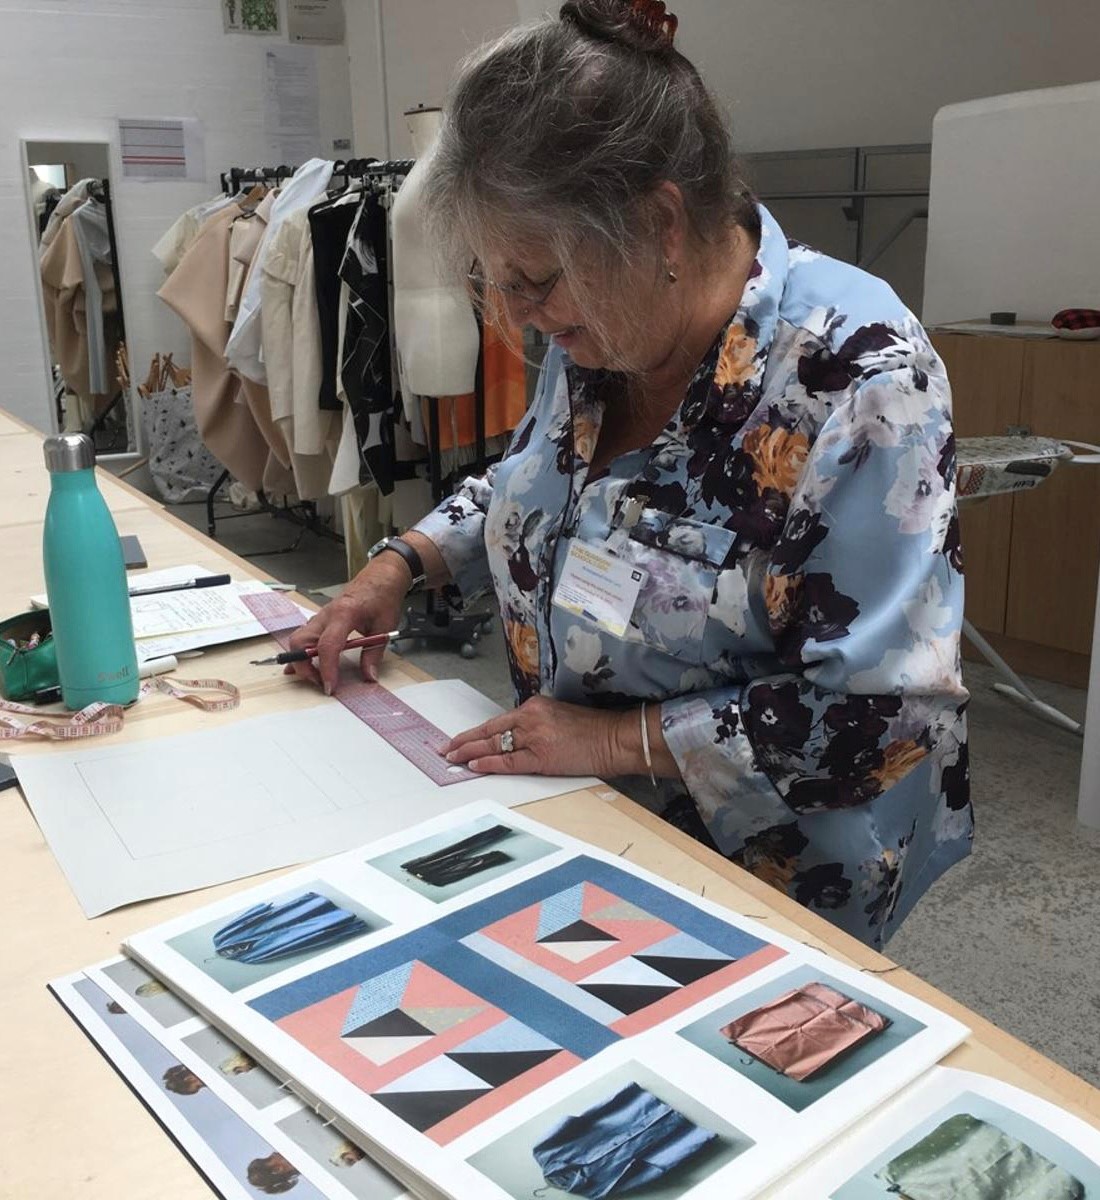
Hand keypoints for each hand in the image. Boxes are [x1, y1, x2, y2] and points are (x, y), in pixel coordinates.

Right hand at [284, 559, 408, 693]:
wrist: (380, 577)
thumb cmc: (383, 597)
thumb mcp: (384, 627)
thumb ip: (374, 654)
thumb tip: (369, 677)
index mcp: (344, 614)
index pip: (327, 645)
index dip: (326, 669)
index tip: (330, 687)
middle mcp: (326, 614)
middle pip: (300, 641)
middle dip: (304, 666)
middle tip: (321, 682)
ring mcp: (320, 617)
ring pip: (297, 639)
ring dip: (301, 661)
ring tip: (317, 677)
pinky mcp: (320, 620)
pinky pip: (302, 637)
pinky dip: (300, 653)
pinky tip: (301, 667)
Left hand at [443, 695, 631, 776]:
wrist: (613, 738)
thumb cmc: (591, 730)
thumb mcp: (557, 716)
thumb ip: (534, 723)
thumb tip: (513, 737)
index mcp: (534, 706)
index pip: (497, 721)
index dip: (475, 732)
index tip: (458, 738)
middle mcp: (531, 717)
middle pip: (490, 731)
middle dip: (463, 741)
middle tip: (444, 749)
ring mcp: (535, 736)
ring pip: (494, 745)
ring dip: (469, 752)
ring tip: (451, 758)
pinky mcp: (542, 757)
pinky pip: (509, 761)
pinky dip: (489, 763)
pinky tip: (474, 765)